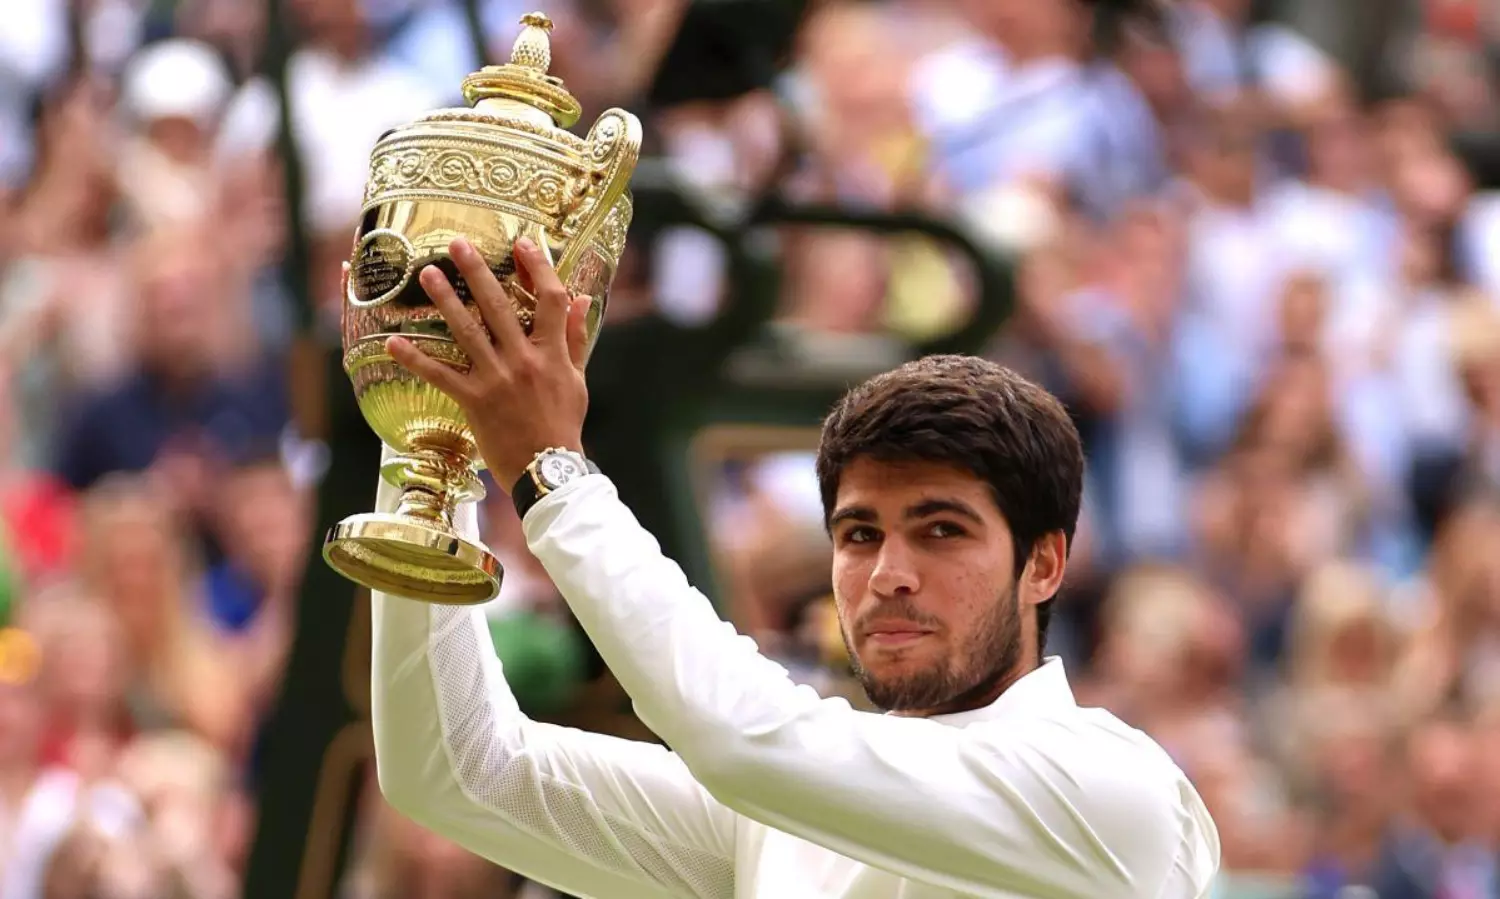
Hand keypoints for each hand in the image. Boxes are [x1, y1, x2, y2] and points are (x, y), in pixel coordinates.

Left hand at [387, 236, 591, 491]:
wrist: (548, 469)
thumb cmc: (563, 425)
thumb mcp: (577, 380)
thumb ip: (576, 338)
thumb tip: (582, 300)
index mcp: (552, 353)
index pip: (550, 300)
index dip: (538, 268)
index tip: (522, 243)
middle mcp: (524, 360)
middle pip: (499, 306)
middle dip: (477, 272)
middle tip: (457, 244)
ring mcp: (497, 379)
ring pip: (467, 332)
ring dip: (445, 301)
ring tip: (427, 274)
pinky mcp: (474, 401)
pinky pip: (440, 375)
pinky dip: (415, 359)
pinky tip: (392, 341)